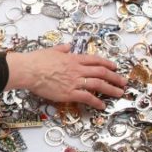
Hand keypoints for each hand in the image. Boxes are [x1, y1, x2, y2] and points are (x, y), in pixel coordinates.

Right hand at [6, 45, 125, 109]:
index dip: (107, 63)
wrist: (29, 70)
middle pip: (101, 72)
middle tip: (123, 81)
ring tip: (119, 93)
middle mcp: (77, 69)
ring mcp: (74, 81)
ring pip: (98, 84)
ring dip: (111, 89)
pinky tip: (102, 105)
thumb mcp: (51, 50)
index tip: (115, 66)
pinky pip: (87, 98)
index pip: (95, 60)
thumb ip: (62, 49)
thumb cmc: (36, 60)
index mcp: (73, 59)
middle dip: (114, 77)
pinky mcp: (69, 93)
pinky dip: (96, 102)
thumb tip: (67, 46)